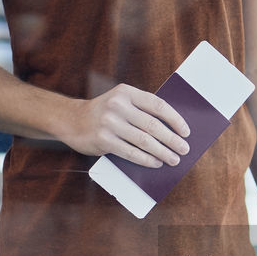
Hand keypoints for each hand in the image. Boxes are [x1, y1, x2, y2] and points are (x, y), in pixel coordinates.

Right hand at [66, 84, 190, 166]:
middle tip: (184, 149)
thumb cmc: (104, 113)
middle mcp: (117, 105)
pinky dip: (146, 159)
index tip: (186, 132)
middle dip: (172, 139)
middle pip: (153, 125)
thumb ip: (141, 110)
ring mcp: (109, 123)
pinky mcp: (103, 140)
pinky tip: (156, 163)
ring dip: (162, 152)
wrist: (70, 120)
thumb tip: (172, 130)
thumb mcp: (120, 102)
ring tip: (173, 159)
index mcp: (126, 92)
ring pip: (144, 141)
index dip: (175, 119)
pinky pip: (131, 152)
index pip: (157, 105)